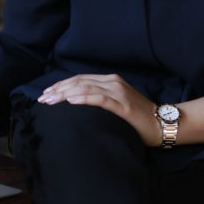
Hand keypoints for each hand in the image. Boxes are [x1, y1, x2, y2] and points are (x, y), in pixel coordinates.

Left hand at [38, 73, 160, 145]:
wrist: (161, 124)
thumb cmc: (137, 118)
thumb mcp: (115, 104)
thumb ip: (99, 100)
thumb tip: (75, 105)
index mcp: (109, 81)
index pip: (79, 79)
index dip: (60, 85)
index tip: (45, 94)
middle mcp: (112, 82)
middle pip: (78, 82)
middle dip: (57, 90)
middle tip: (42, 99)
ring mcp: (118, 92)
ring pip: (85, 88)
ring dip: (65, 94)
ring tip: (50, 100)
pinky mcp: (123, 105)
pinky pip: (99, 99)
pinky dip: (83, 98)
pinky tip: (70, 101)